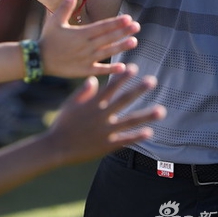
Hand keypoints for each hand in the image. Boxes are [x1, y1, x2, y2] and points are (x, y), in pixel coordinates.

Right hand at [40, 0, 138, 77]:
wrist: (38, 59)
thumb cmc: (48, 38)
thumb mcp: (54, 21)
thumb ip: (65, 7)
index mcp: (80, 34)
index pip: (102, 26)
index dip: (116, 23)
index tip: (128, 18)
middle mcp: (85, 46)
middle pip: (107, 38)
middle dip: (123, 32)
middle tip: (137, 27)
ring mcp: (85, 59)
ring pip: (107, 52)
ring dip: (121, 47)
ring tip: (134, 42)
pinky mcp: (83, 70)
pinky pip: (99, 70)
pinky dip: (111, 69)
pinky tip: (123, 67)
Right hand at [47, 63, 164, 165]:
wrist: (56, 148)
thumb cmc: (63, 124)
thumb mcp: (70, 104)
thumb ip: (84, 91)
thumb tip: (95, 78)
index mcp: (93, 104)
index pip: (110, 87)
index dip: (122, 77)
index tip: (134, 68)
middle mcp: (101, 116)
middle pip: (123, 100)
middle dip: (138, 90)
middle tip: (153, 81)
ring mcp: (105, 131)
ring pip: (129, 121)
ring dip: (146, 116)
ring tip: (161, 111)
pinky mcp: (106, 145)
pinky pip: (125, 140)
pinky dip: (137, 136)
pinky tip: (150, 132)